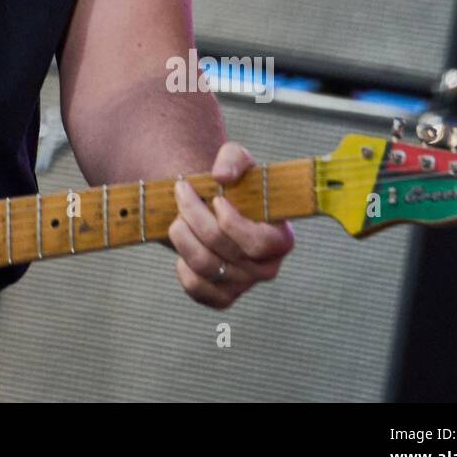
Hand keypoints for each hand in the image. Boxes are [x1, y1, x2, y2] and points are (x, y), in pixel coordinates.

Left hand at [168, 142, 293, 308]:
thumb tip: (222, 176)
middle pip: (223, 249)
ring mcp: (244, 284)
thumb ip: (233, 159)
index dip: (231, 222)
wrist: (211, 204)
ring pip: (206, 267)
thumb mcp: (236, 159)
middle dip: (195, 216)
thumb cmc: (230, 184)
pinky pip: (197, 289)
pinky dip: (183, 267)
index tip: (216, 200)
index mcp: (280, 239)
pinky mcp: (222, 297)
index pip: (257, 243)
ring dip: (182, 236)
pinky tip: (184, 244)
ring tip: (176, 216)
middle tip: (181, 192)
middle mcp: (266, 267)